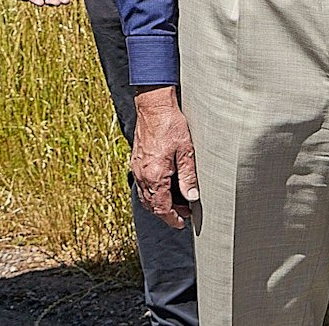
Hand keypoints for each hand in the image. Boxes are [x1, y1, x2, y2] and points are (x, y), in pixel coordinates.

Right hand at [132, 87, 199, 227]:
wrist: (153, 106)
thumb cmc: (171, 125)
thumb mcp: (186, 151)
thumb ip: (188, 176)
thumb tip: (192, 197)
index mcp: (155, 175)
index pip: (162, 208)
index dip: (172, 218)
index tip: (182, 223)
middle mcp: (142, 175)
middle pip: (152, 205)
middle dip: (167, 212)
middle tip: (184, 212)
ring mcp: (137, 168)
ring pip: (146, 196)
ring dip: (160, 203)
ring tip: (177, 201)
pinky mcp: (136, 161)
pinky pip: (142, 184)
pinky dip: (153, 191)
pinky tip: (164, 186)